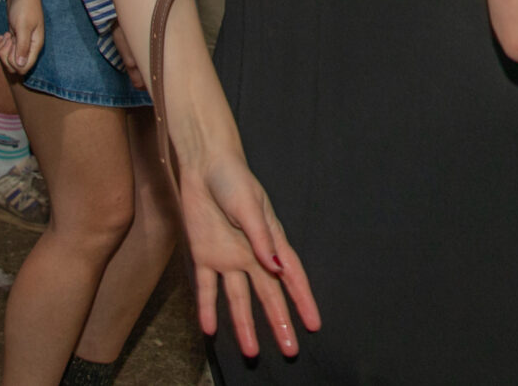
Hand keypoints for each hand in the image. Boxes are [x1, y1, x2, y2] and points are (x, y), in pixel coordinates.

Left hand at [0, 0, 45, 75]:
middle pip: (15, 65)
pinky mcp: (15, 38)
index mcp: (35, 45)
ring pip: (10, 58)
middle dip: (6, 56)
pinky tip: (3, 35)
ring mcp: (22, 42)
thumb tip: (21, 66)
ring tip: (5, 36)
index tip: (11, 46)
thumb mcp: (23, 27)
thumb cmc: (24, 8)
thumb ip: (23, 47)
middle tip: (7, 40)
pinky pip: (6, 50)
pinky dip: (2, 45)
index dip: (14, 63)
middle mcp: (30, 46)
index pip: (25, 67)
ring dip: (3, 49)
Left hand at [180, 148, 320, 359]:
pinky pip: (206, 287)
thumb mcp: (249, 207)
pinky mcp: (204, 254)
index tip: (314, 324)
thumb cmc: (233, 180)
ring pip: (238, 299)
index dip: (303, 300)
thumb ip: (261, 239)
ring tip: (251, 352)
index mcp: (270, 241)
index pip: (291, 277)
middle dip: (280, 323)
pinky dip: (207, 307)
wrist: (204, 165)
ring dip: (244, 325)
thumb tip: (277, 268)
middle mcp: (252, 255)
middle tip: (290, 350)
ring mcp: (228, 256)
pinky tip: (209, 329)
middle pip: (269, 296)